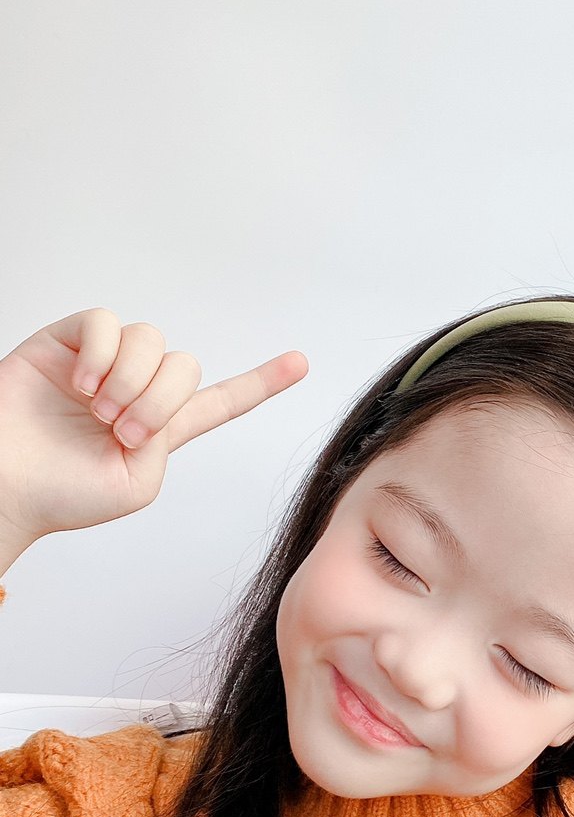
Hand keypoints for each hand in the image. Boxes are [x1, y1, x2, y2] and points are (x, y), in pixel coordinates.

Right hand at [0, 307, 308, 542]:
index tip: (302, 363)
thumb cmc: (63, 494)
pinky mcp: (67, 340)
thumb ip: (165, 443)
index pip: (220, 400)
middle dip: (160, 401)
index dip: (261, 382)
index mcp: (161, 427)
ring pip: (152, 342)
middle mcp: (137, 389)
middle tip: (121, 430)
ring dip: (132, 380)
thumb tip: (158, 402)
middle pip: (185, 366)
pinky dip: (103, 353)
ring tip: (99, 409)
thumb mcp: (136, 484)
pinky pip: (107, 322)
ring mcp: (103, 363)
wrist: (6, 482)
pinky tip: (81, 383)